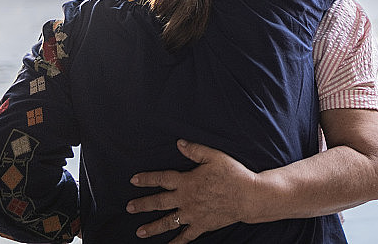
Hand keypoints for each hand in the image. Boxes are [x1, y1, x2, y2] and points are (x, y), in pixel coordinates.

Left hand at [126, 140, 257, 242]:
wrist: (248, 196)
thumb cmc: (233, 174)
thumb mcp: (214, 157)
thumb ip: (195, 150)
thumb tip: (179, 143)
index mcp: (187, 181)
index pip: (162, 179)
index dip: (147, 179)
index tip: (133, 180)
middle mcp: (186, 199)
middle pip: (159, 203)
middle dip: (143, 205)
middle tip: (129, 207)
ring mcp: (192, 215)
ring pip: (168, 222)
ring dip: (152, 227)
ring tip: (139, 231)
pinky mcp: (201, 225)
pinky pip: (186, 236)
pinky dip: (176, 243)